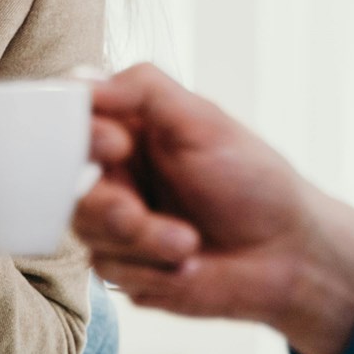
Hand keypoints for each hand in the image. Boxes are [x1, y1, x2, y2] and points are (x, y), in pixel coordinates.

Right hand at [72, 63, 353, 353]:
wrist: (288, 256)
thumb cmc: (253, 181)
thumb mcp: (204, 121)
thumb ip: (144, 89)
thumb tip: (84, 83)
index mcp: (129, 127)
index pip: (73, 120)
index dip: (80, 134)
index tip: (117, 145)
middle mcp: (116, 172)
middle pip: (65, 182)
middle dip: (106, 203)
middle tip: (136, 213)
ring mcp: (117, 222)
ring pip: (85, 229)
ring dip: (139, 240)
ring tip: (188, 242)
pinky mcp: (126, 268)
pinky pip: (108, 269)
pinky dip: (151, 269)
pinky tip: (188, 265)